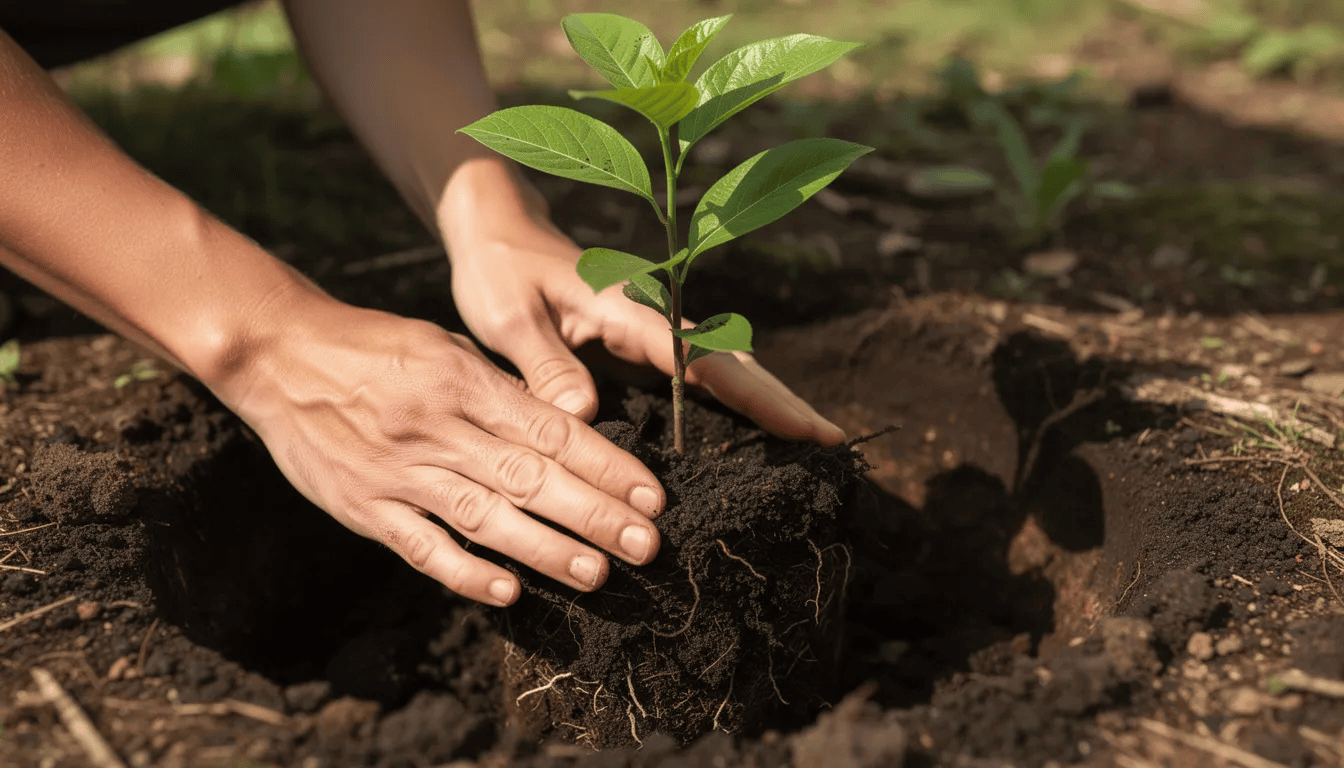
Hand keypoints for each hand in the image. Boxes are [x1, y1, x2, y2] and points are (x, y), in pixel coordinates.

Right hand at [223, 294, 665, 605]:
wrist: (278, 353)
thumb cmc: (373, 346)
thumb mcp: (445, 347)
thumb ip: (501, 391)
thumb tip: (568, 427)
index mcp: (464, 383)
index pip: (552, 431)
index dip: (606, 465)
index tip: (650, 496)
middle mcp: (438, 428)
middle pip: (530, 478)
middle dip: (594, 514)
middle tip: (646, 545)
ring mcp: (399, 471)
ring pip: (484, 516)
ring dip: (545, 549)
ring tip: (598, 574)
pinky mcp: (363, 505)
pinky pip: (419, 545)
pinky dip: (464, 572)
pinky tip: (507, 593)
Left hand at [445, 179, 846, 444]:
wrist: (495, 232)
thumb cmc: (499, 269)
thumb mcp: (508, 316)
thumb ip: (543, 364)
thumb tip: (583, 415)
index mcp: (632, 311)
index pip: (708, 361)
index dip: (760, 397)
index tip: (807, 427)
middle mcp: (652, 320)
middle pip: (734, 363)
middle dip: (783, 401)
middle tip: (833, 441)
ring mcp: (650, 332)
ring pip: (722, 369)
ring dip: (765, 401)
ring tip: (810, 441)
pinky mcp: (638, 345)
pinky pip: (696, 376)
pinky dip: (731, 400)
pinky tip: (746, 431)